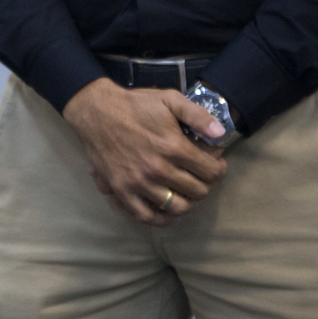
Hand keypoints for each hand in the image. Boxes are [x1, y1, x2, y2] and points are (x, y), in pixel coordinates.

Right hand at [61, 78, 228, 226]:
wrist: (96, 111)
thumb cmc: (134, 104)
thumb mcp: (169, 99)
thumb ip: (197, 114)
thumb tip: (221, 132)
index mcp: (173, 147)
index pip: (211, 172)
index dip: (219, 169)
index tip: (216, 165)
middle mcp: (159, 169)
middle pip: (197, 192)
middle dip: (204, 184)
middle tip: (200, 176)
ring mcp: (139, 183)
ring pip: (177, 207)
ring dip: (187, 202)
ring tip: (186, 192)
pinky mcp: (122, 190)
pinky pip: (146, 216)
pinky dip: (161, 219)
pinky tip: (168, 211)